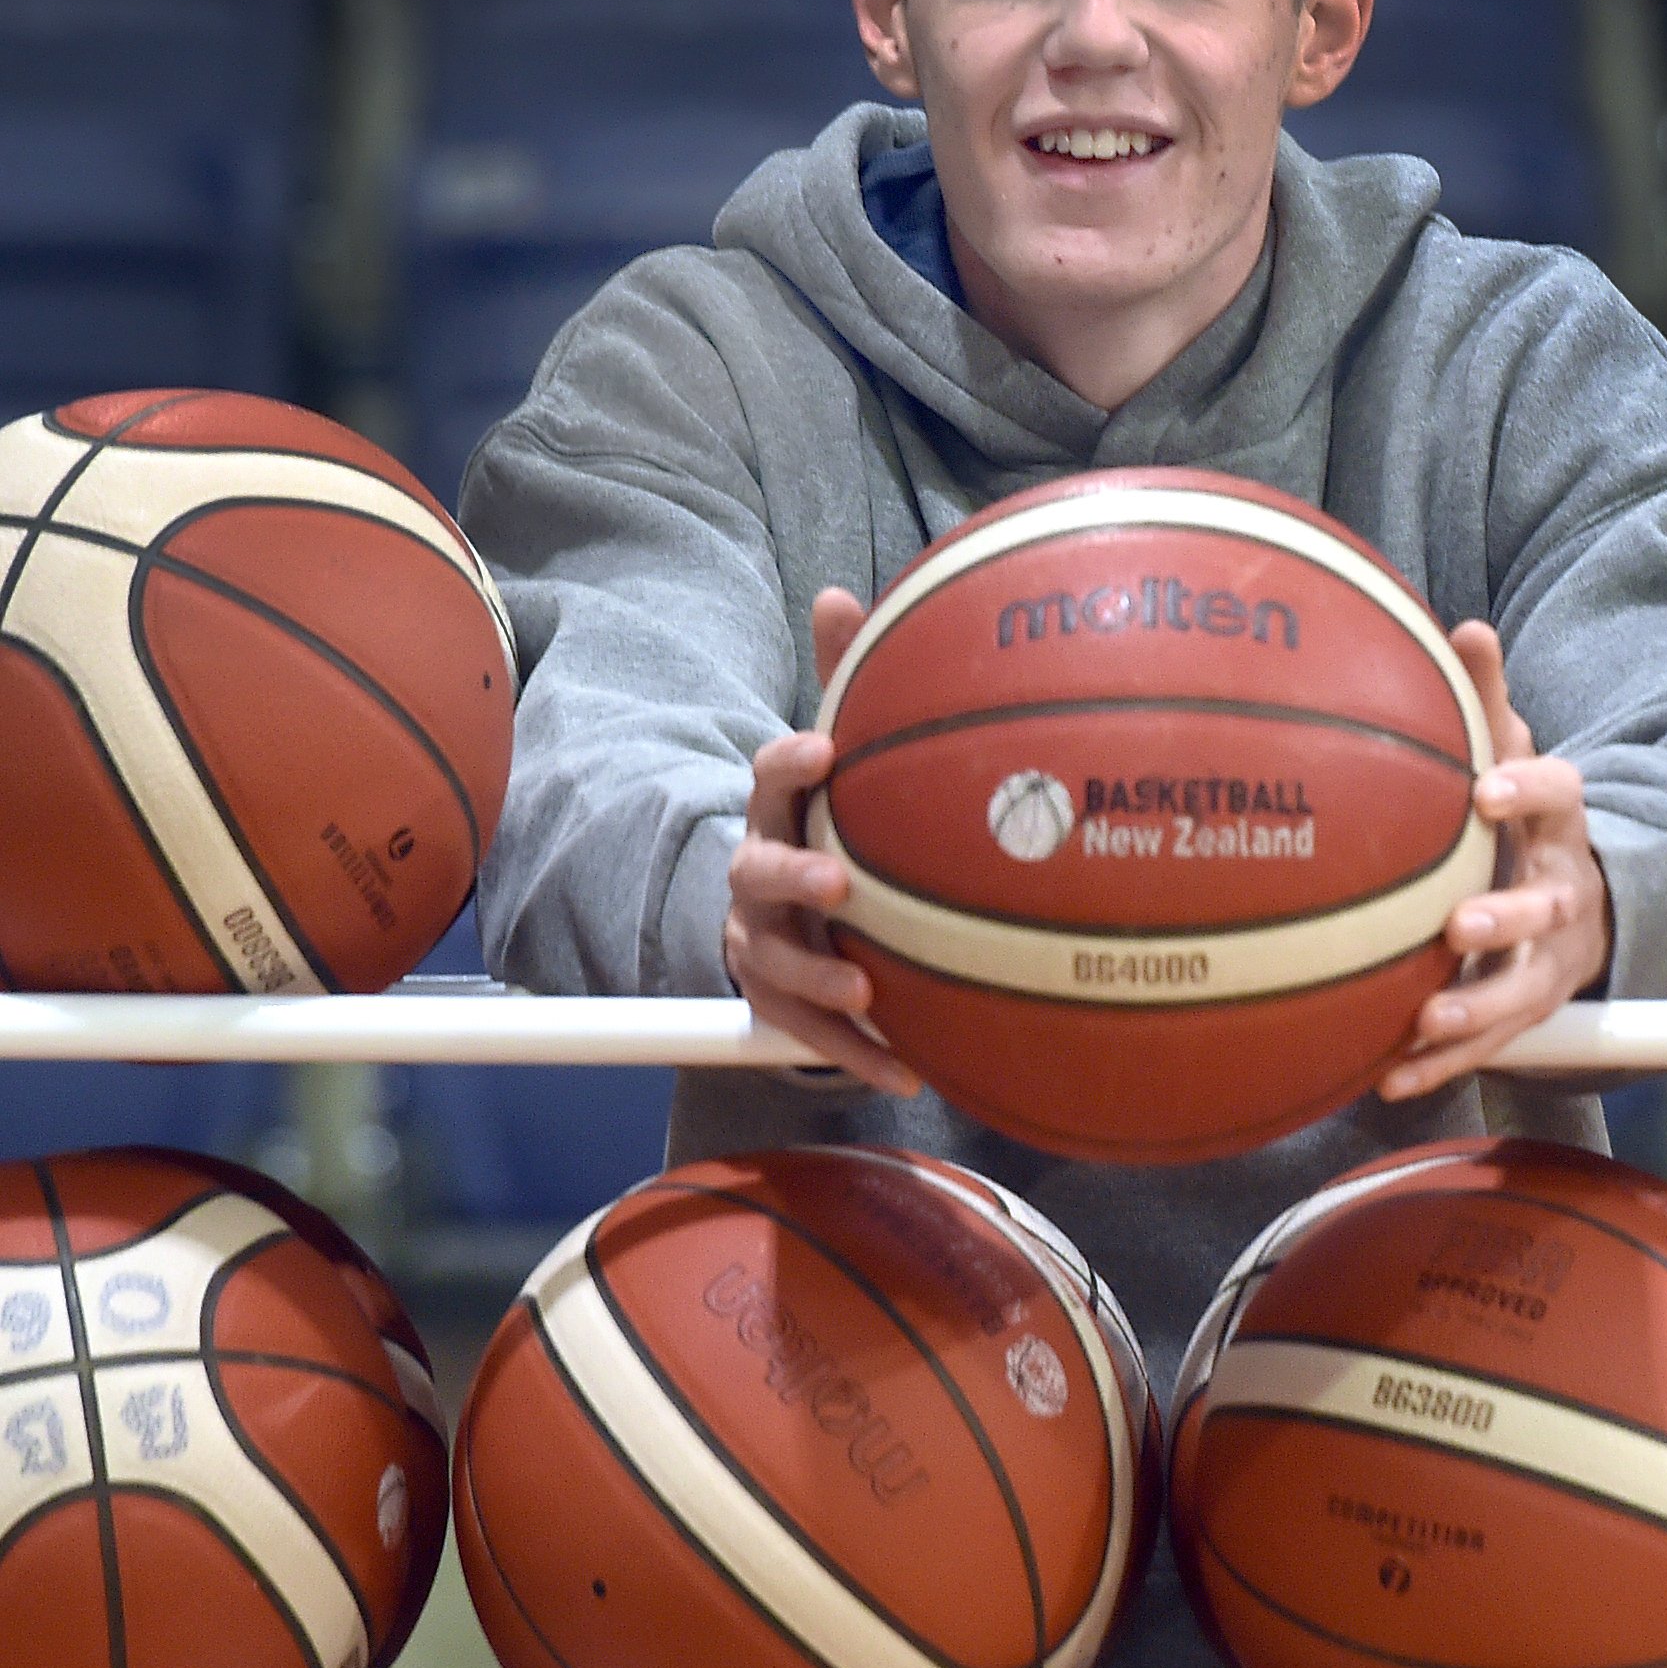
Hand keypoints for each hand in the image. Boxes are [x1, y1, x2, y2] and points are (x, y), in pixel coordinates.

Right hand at [722, 589, 921, 1096]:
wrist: (787, 913)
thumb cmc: (832, 821)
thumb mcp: (837, 756)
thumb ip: (845, 677)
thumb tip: (841, 594)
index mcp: (777, 811)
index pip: (768, 778)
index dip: (790, 766)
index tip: (824, 752)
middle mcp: (755, 877)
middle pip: (755, 875)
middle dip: (793, 880)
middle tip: (840, 885)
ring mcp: (760, 945)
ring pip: (775, 967)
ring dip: (819, 983)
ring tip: (866, 992)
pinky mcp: (778, 1005)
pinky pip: (813, 1039)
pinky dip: (859, 1057)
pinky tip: (911, 1074)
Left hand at [1379, 620, 1613, 1100]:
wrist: (1580, 896)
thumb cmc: (1517, 814)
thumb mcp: (1510, 751)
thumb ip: (1486, 699)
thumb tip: (1465, 627)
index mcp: (1557, 821)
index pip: (1559, 797)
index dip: (1527, 791)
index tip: (1484, 792)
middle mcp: (1564, 891)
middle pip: (1551, 908)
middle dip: (1510, 917)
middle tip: (1463, 923)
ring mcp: (1550, 959)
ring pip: (1525, 988)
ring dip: (1479, 1006)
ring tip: (1430, 1017)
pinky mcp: (1526, 1009)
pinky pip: (1487, 1044)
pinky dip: (1439, 1062)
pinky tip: (1387, 1077)